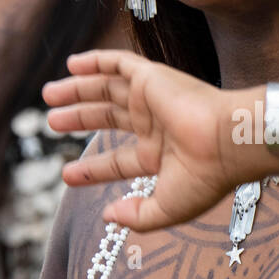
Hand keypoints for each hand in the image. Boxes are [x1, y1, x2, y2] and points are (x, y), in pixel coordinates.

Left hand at [43, 50, 249, 232]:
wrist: (229, 142)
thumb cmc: (205, 178)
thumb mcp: (167, 208)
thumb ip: (137, 216)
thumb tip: (109, 217)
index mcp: (162, 156)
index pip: (119, 160)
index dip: (92, 168)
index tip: (67, 174)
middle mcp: (156, 125)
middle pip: (108, 118)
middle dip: (79, 118)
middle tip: (52, 120)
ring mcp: (154, 100)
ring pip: (108, 89)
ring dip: (78, 89)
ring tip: (48, 94)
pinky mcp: (152, 77)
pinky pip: (119, 63)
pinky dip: (96, 61)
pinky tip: (71, 65)